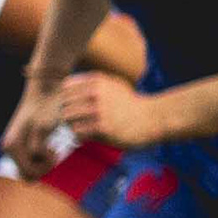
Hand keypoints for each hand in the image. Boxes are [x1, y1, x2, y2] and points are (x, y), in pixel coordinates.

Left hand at [0, 81, 63, 177]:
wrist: (46, 90)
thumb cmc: (43, 118)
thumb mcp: (32, 139)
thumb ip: (29, 157)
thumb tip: (32, 180)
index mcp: (8, 148)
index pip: (25, 177)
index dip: (38, 173)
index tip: (45, 160)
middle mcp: (8, 146)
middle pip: (28, 177)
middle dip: (43, 172)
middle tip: (52, 156)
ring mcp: (20, 139)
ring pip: (33, 170)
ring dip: (47, 165)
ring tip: (52, 150)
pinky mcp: (36, 131)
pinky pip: (41, 154)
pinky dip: (50, 155)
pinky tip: (53, 145)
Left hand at [53, 71, 167, 151]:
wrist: (152, 119)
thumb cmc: (130, 104)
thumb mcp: (114, 85)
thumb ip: (92, 84)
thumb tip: (65, 88)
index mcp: (97, 80)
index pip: (66, 87)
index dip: (66, 98)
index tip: (73, 107)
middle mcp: (96, 92)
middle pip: (64, 103)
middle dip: (68, 114)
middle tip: (76, 122)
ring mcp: (99, 109)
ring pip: (68, 118)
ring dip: (72, 126)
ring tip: (81, 129)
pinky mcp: (103, 127)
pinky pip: (78, 132)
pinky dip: (79, 136)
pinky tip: (88, 137)